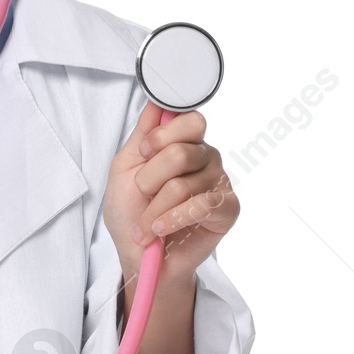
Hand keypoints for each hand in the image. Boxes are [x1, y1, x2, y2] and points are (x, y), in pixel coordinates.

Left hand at [103, 102, 238, 290]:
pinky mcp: (228, 209)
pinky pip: (201, 206)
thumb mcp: (125, 166)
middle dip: (148, 179)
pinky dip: (171, 221)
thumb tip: (157, 100)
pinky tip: (160, 231)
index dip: (160, 137)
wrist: (137, 254)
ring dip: (153, 209)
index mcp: (184, 142)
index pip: (189, 119)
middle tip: (142, 194)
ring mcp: (219, 182)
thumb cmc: (131, 210)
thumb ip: (143, 132)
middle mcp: (206, 157)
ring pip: (183, 184)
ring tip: (146, 223)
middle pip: (181, 151)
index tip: (143, 154)